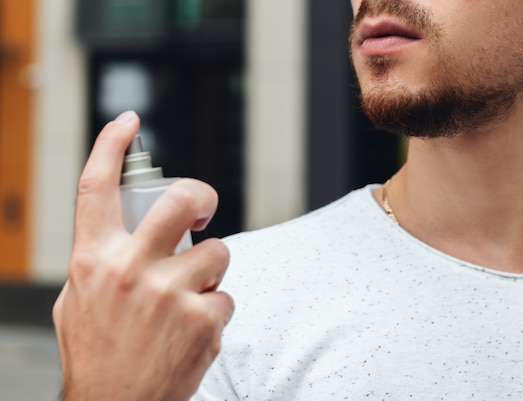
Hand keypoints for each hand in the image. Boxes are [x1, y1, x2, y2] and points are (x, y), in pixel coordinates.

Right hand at [53, 111, 233, 400]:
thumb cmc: (98, 354)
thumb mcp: (78, 301)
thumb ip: (102, 261)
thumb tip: (129, 230)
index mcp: (94, 261)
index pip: (97, 188)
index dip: (110, 145)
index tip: (128, 121)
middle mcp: (131, 271)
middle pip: (179, 200)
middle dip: (200, 194)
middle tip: (203, 208)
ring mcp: (171, 294)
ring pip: (217, 252)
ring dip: (210, 270)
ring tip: (190, 296)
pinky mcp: (204, 319)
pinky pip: (226, 295)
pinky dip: (215, 308)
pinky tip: (193, 328)